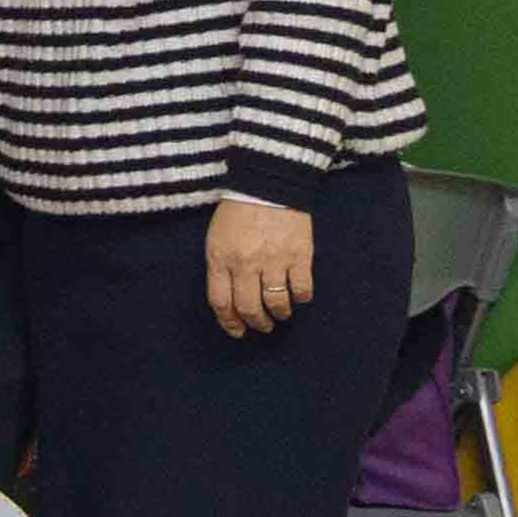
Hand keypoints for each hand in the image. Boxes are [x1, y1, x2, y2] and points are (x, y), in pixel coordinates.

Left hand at [206, 195, 318, 338]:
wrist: (268, 186)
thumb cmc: (238, 214)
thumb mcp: (216, 239)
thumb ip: (220, 268)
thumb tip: (230, 301)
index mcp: (220, 259)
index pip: (221, 302)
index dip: (229, 322)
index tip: (238, 331)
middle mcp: (245, 263)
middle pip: (249, 307)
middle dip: (257, 323)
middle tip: (263, 326)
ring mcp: (274, 259)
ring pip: (277, 302)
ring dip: (279, 314)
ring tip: (281, 314)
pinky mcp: (300, 254)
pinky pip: (302, 288)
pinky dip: (301, 298)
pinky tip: (299, 297)